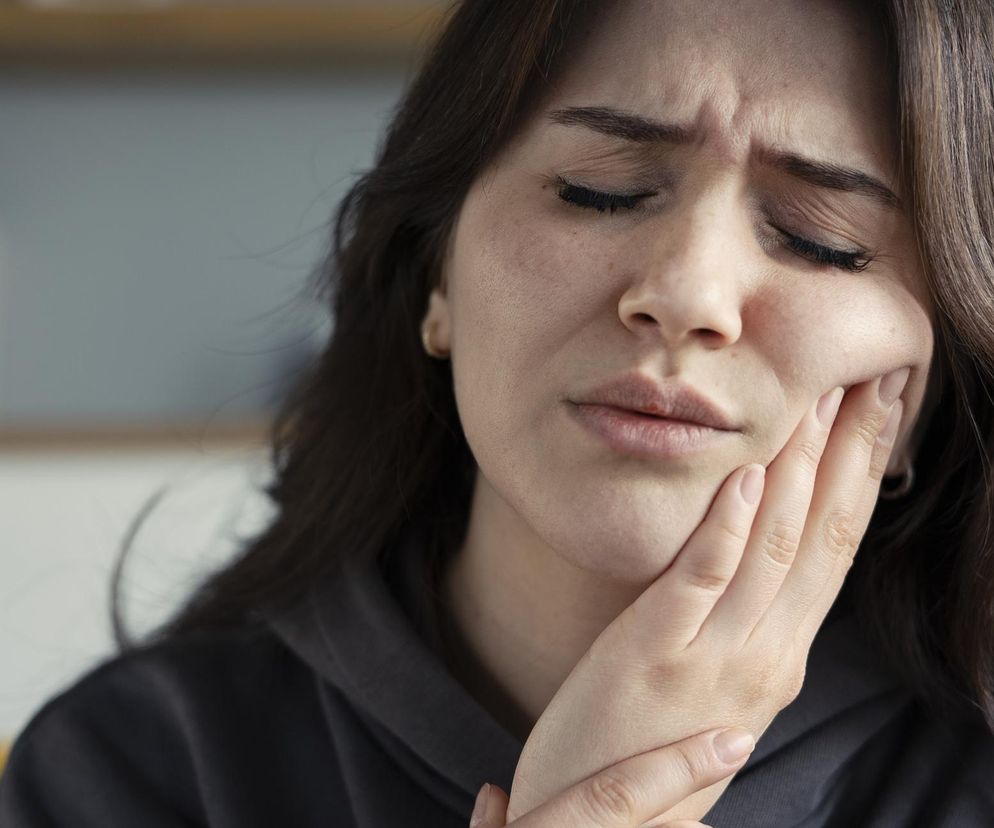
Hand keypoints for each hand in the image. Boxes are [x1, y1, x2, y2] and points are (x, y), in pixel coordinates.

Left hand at [506, 369, 909, 823]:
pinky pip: (701, 582)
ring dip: (800, 470)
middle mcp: (767, 655)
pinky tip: (744, 476)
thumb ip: (740, 618)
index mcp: (781, 654)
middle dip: (854, 454)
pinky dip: (726, 526)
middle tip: (879, 376)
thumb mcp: (716, 679)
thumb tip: (754, 548)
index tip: (881, 405)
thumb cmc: (647, 743)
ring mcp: (716, 659)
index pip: (835, 547)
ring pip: (774, 548)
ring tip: (822, 400)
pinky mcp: (655, 658)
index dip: (863, 473)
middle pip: (824, 537)